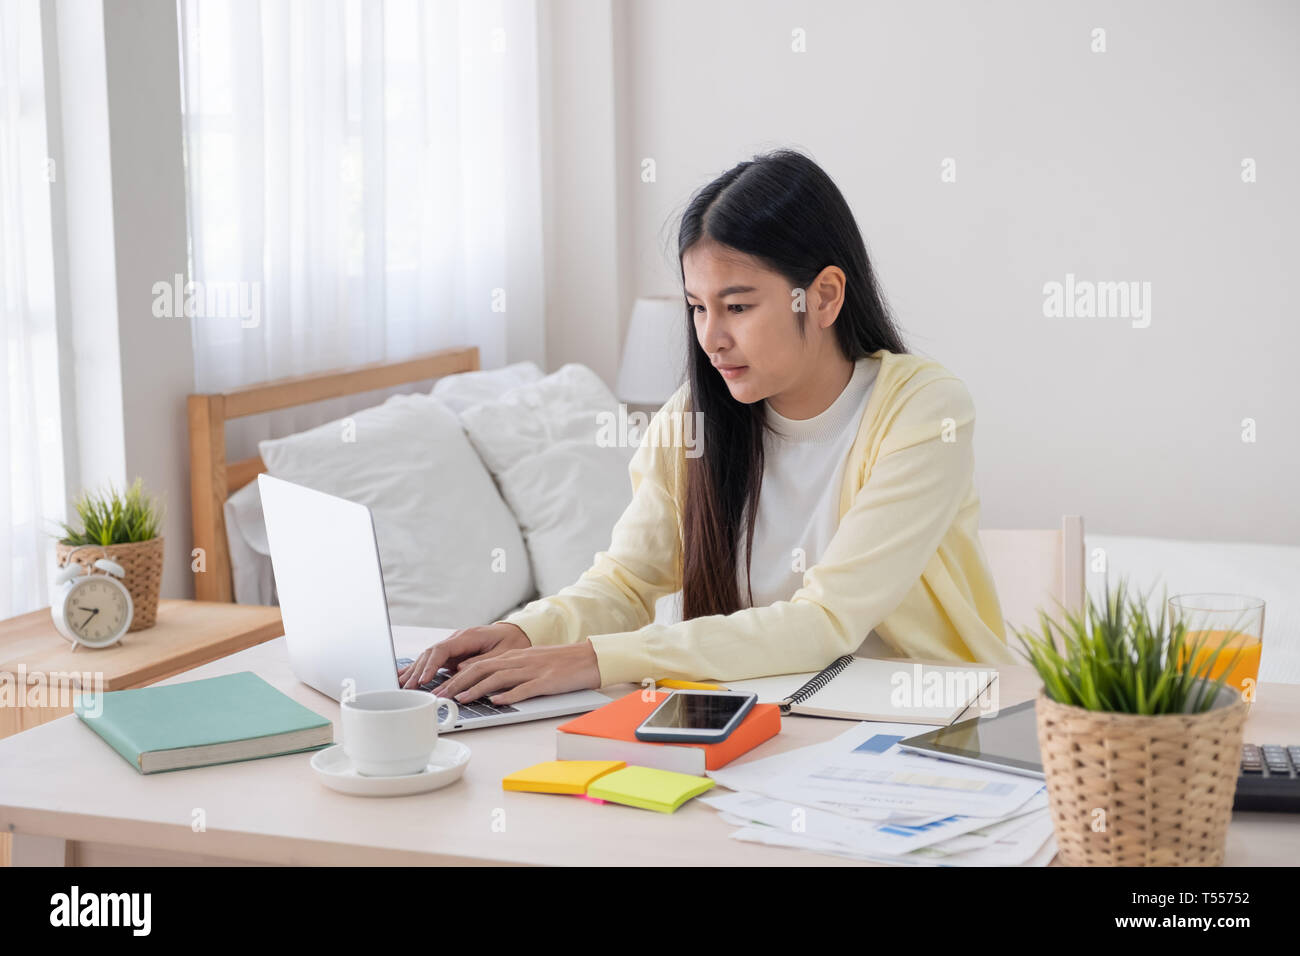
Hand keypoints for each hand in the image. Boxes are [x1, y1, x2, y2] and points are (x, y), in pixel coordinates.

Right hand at [398, 622, 531, 688]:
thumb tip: (459, 670)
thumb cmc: (512, 642)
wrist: (517, 632)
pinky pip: (433, 659)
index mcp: (468, 636)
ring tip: (400, 685)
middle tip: (407, 689)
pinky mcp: (453, 653)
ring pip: (428, 657)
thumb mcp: (502, 654)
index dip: (430, 666)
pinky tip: (405, 674)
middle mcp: (457, 639)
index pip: (442, 650)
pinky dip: (419, 667)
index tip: (423, 680)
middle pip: (430, 653)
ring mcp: (453, 645)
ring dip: (415, 671)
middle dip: (417, 671)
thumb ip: (481, 662)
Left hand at [431, 641, 601, 705]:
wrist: (589, 658)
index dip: (456, 677)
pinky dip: (509, 695)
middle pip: (482, 670)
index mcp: (513, 657)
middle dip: (458, 683)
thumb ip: (510, 671)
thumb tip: (488, 687)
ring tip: (460, 699)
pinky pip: (525, 688)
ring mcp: (532, 671)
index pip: (478, 665)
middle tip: (440, 695)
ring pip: (498, 678)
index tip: (439, 688)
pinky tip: (497, 701)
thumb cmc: (560, 663)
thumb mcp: (530, 663)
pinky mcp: (546, 682)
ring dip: (477, 689)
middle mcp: (519, 661)